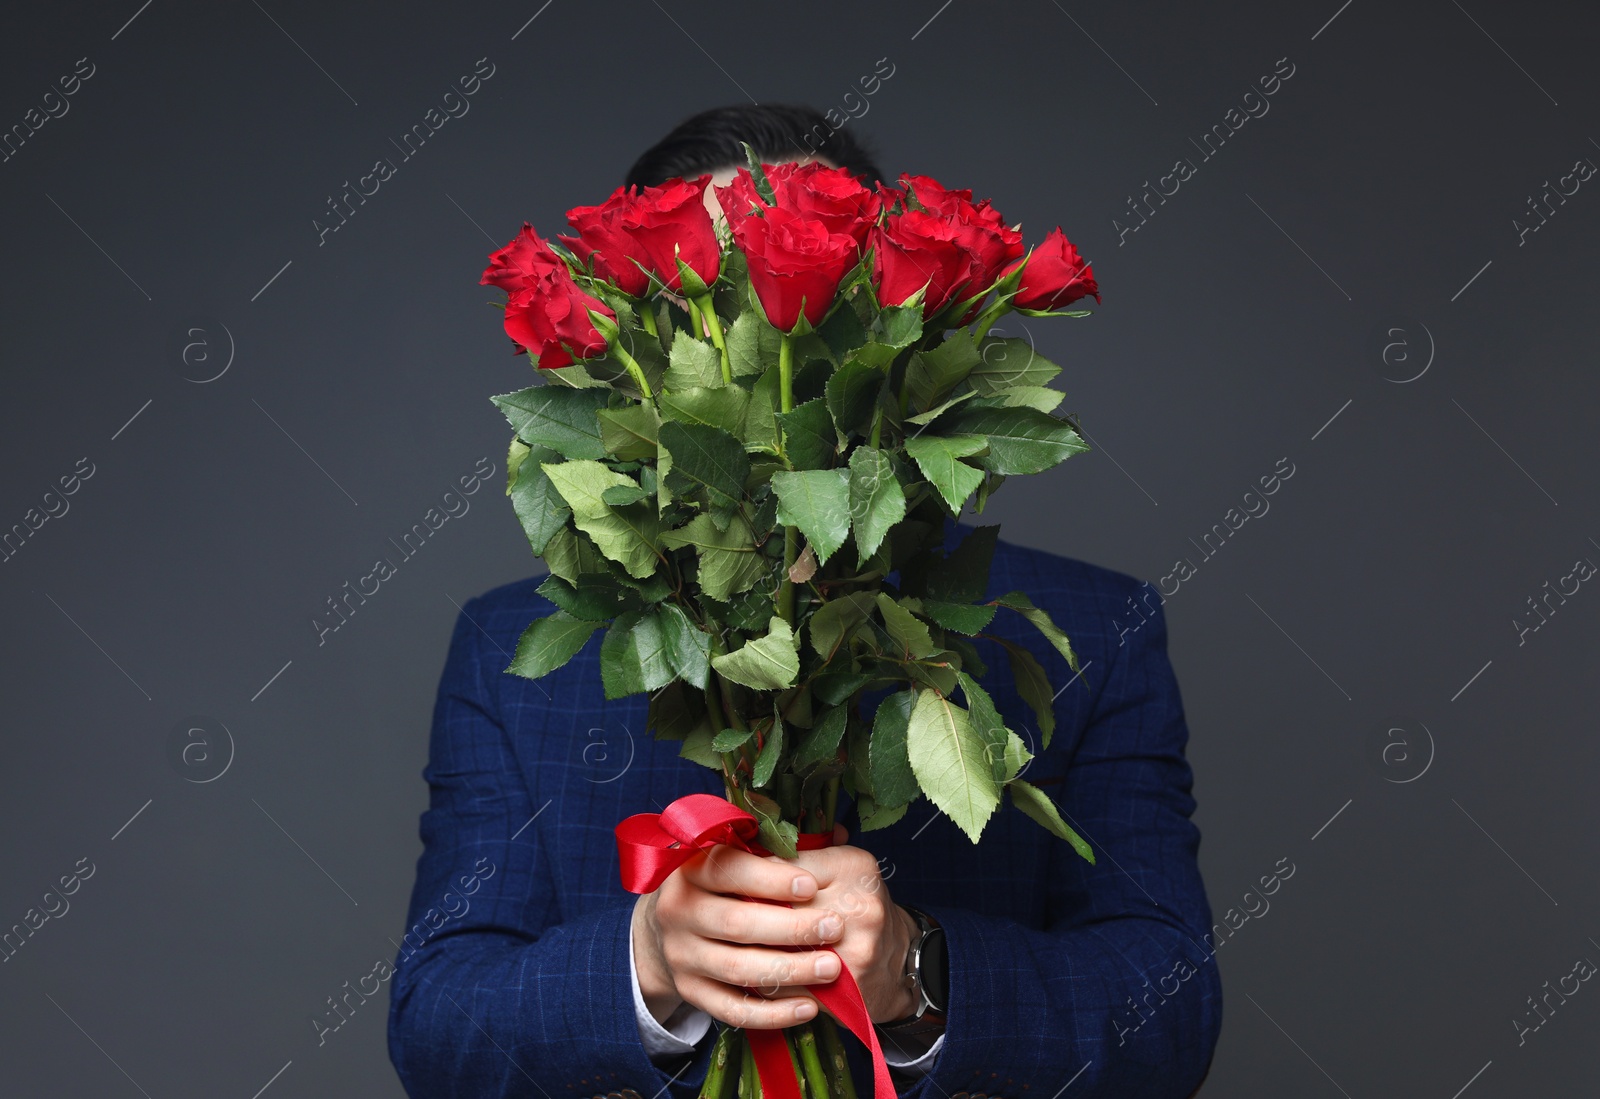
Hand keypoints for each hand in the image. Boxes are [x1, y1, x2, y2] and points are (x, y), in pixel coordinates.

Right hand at [632, 824, 918, 1030]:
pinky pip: (734, 1010)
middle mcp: (678, 911)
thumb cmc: (718, 885)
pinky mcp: (691, 992)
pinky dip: (773, 1013)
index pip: (728, 870)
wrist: (666, 928)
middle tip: (835, 927)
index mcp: (690, 869)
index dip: (771, 879)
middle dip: (791, 927)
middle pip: (736, 923)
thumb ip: (778, 848)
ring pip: (738, 969)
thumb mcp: (734, 856)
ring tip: (832, 968)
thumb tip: (836, 830)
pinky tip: (809, 1008)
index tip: (812, 885)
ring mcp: (682, 956)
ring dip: (789, 970)